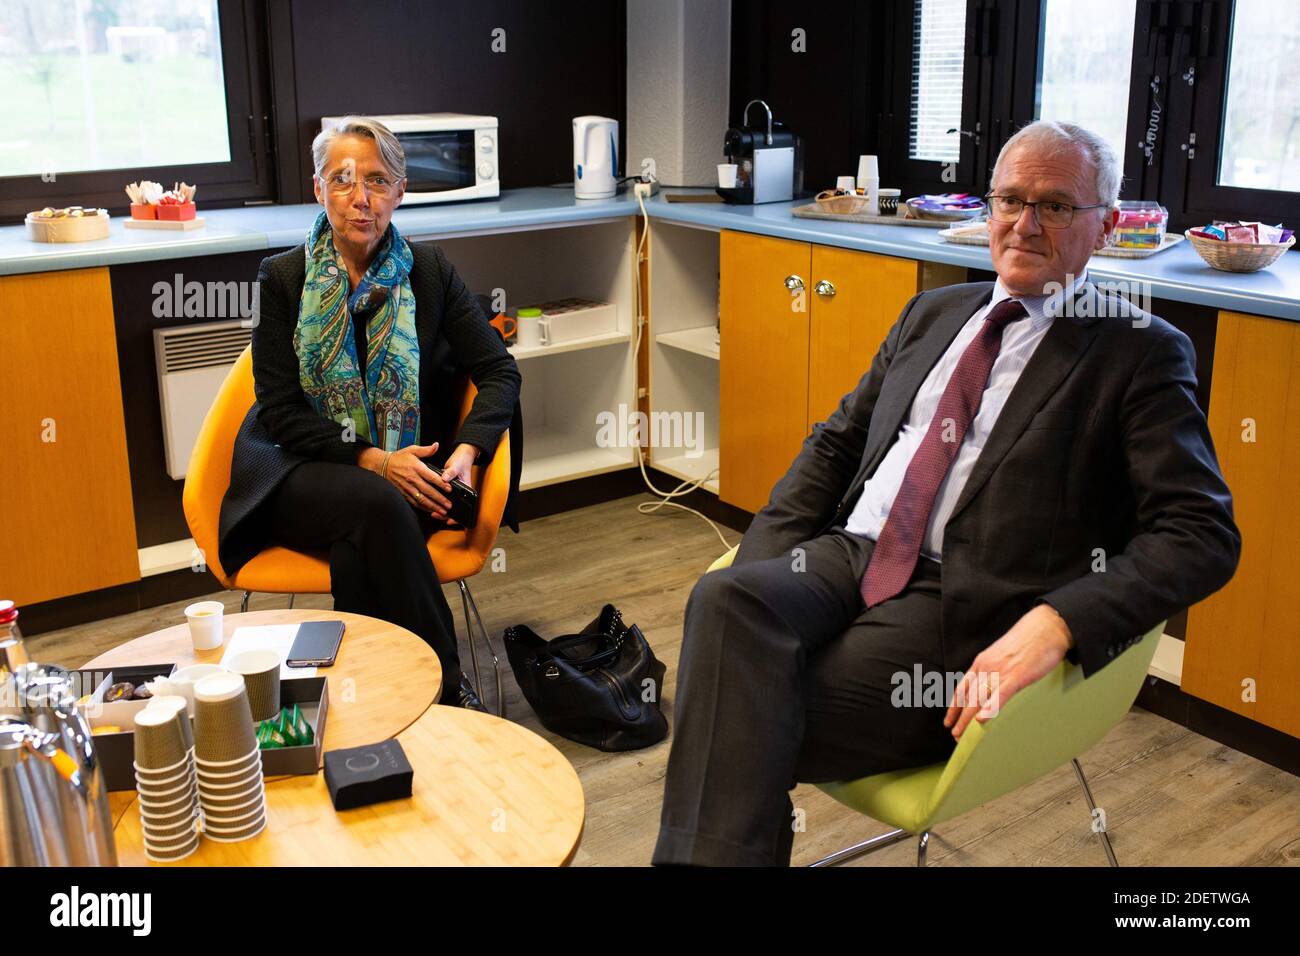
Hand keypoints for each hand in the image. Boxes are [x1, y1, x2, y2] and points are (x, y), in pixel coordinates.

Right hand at [367, 441, 451, 515]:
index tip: (450, 489)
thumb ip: (426, 450)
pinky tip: (430, 510)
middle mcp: (412, 479)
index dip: (441, 484)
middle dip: (439, 499)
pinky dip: (423, 508)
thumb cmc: (399, 458)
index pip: (431, 477)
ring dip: (433, 506)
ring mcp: (407, 488)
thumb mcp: (412, 450)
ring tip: (442, 511)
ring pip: (422, 499)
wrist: (382, 465)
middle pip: (428, 491)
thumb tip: (436, 445)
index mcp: (416, 468)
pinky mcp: (403, 493)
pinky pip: (414, 502)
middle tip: (449, 505)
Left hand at [439, 443, 480, 525]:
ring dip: (440, 510)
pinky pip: (443, 499)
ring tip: (431, 512)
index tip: (449, 520)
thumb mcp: (456, 466)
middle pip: (454, 509)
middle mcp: (460, 494)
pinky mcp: (447, 490)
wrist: (461, 456)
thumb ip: (451, 472)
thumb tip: (444, 478)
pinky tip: (429, 503)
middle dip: (444, 515)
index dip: (457, 517)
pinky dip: (437, 502)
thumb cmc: (461, 462)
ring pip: (447, 506)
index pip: (464, 508)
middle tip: (435, 514)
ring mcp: (454, 493)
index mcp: (466, 491)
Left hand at [943, 604, 1072, 739]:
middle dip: (959, 718)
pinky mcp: (1017, 676)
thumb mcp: (1003, 654)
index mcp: (982, 662)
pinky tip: (982, 720)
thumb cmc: (1028, 641)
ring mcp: (1001, 672)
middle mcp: (987, 667)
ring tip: (962, 735)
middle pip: (968, 697)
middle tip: (955, 735)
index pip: (963, 688)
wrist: (1046, 627)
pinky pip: (1001, 694)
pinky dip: (990, 708)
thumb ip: (994, 669)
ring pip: (979, 699)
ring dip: (968, 719)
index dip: (954, 706)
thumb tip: (990, 684)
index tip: (948, 721)